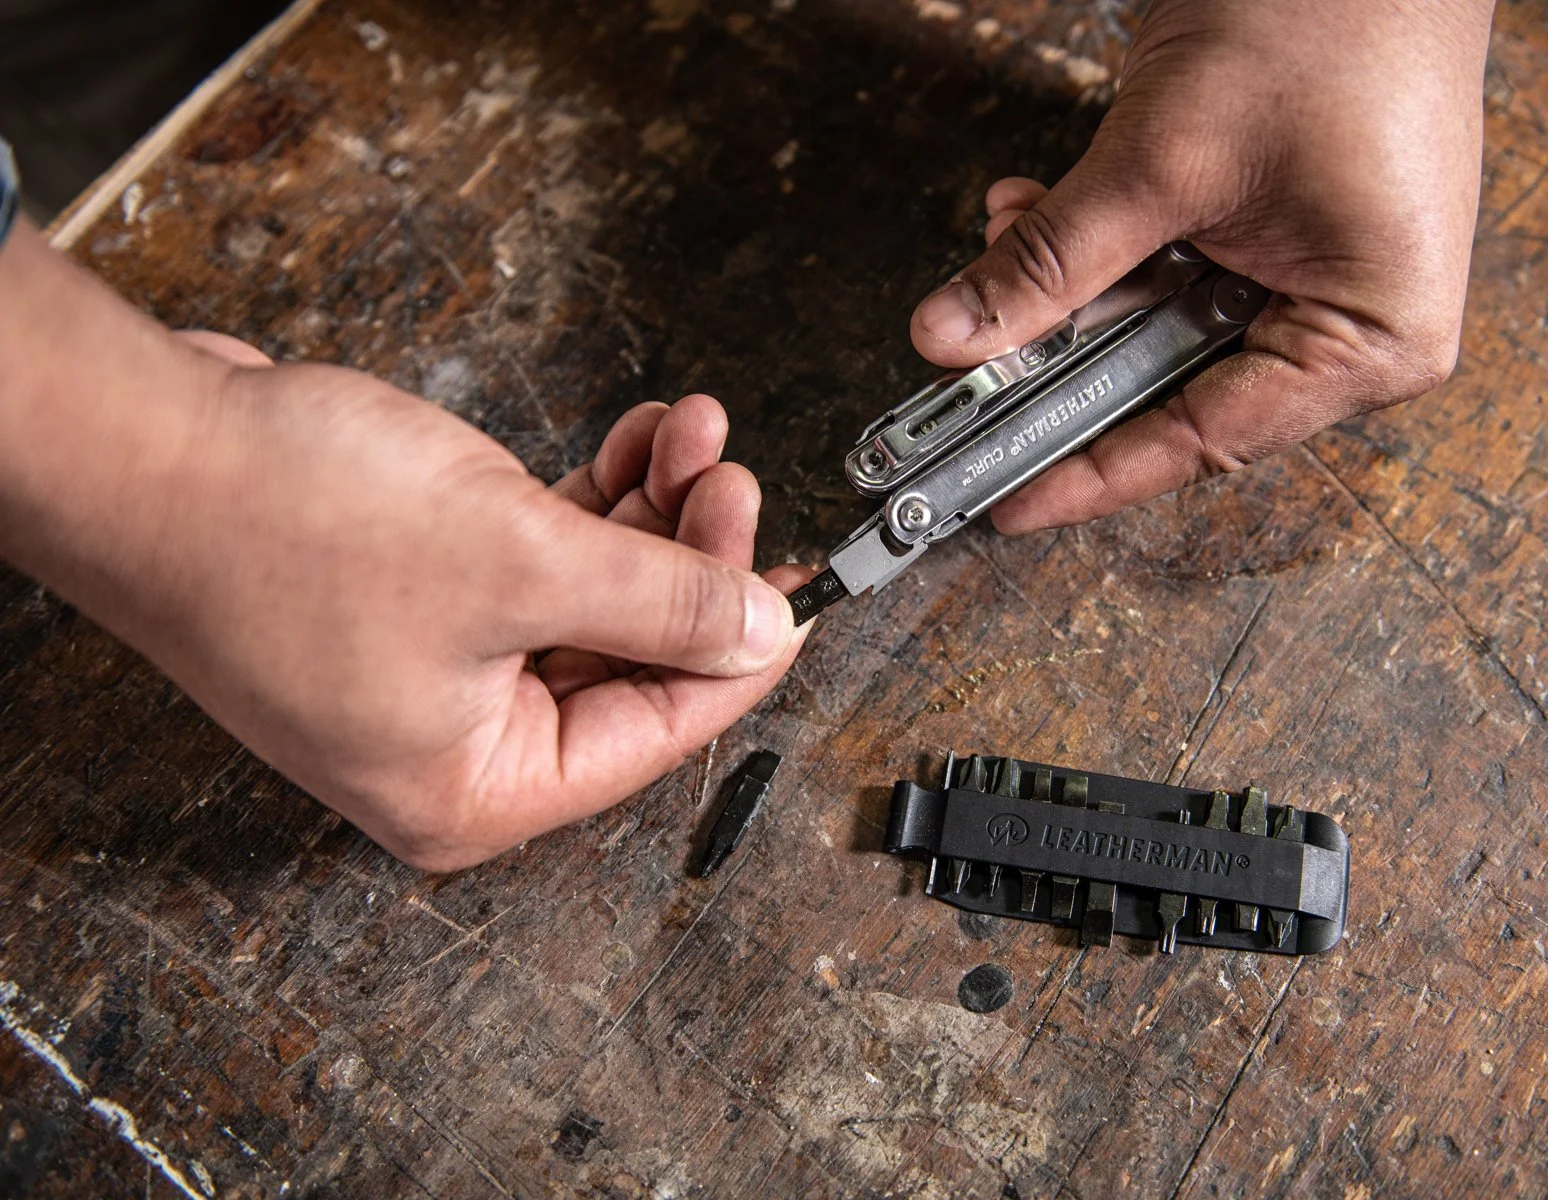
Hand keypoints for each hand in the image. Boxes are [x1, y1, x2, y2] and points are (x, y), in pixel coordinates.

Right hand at [0, 226, 804, 870]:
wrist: (142, 444)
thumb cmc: (275, 526)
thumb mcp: (518, 563)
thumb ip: (662, 603)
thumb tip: (759, 630)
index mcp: (476, 788)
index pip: (658, 732)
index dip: (741, 651)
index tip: (795, 581)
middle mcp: (456, 745)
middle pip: (630, 659)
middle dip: (692, 556)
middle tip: (732, 480)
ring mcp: (434, 669)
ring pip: (591, 600)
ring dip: (650, 516)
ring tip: (691, 437)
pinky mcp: (418, 596)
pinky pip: (539, 564)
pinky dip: (590, 506)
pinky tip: (634, 445)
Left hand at [909, 0, 1493, 530]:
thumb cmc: (1328, 17)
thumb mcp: (1162, 163)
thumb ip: (1052, 263)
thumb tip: (952, 337)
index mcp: (1374, 341)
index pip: (1202, 441)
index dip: (1089, 474)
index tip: (1007, 503)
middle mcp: (1358, 329)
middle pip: (1177, 390)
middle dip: (1065, 358)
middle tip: (974, 363)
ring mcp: (1325, 280)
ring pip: (1162, 329)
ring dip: (1074, 289)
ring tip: (1014, 232)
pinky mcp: (1287, 236)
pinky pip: (1175, 273)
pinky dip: (1105, 248)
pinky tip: (1044, 207)